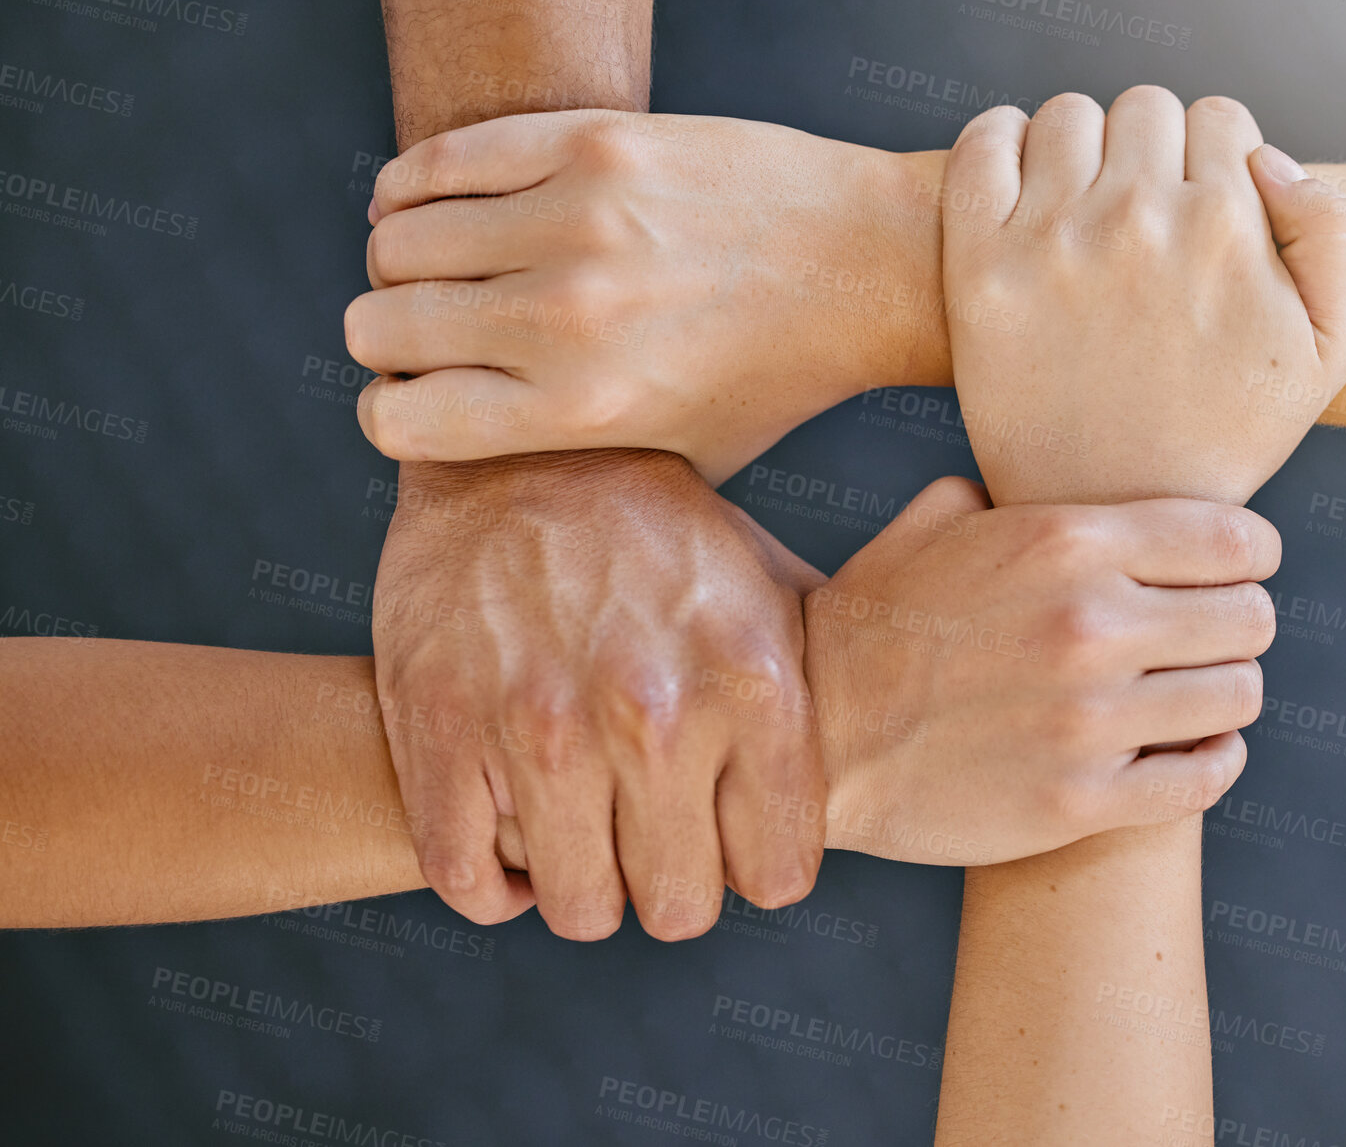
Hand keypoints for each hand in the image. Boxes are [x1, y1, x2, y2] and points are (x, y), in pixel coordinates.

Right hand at [344, 111, 950, 482]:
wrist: (865, 265)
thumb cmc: (772, 377)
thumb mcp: (680, 459)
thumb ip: (572, 465)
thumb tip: (459, 440)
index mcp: (580, 411)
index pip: (397, 419)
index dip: (395, 411)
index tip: (424, 394)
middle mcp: (565, 318)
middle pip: (378, 325)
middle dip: (388, 336)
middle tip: (429, 328)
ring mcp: (576, 221)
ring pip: (394, 237)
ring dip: (402, 258)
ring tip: (442, 264)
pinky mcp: (592, 142)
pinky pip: (440, 158)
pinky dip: (412, 184)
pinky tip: (430, 201)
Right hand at [373, 449, 826, 939]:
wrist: (522, 450)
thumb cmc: (663, 535)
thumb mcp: (771, 587)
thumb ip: (827, 685)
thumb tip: (891, 755)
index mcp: (754, 677)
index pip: (777, 874)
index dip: (754, 864)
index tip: (731, 836)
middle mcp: (655, 708)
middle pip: (679, 908)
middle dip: (672, 882)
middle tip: (654, 834)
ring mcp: (541, 720)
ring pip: (579, 910)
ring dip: (585, 883)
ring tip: (588, 829)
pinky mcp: (440, 723)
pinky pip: (471, 882)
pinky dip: (496, 884)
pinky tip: (517, 840)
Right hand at [798, 478, 1279, 864]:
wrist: (813, 737)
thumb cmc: (873, 623)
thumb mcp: (932, 524)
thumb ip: (1010, 490)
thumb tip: (1046, 478)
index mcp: (1064, 541)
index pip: (1234, 540)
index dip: (1248, 556)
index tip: (1235, 571)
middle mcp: (1089, 623)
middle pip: (1251, 619)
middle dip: (1234, 625)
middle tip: (1201, 638)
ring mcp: (1089, 718)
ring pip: (1239, 696)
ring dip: (1222, 695)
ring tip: (1190, 693)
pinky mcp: (1080, 799)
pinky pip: (1208, 776)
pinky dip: (1212, 760)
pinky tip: (1187, 747)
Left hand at [940, 88, 1345, 506]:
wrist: (1106, 512)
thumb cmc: (1220, 438)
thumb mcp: (1329, 353)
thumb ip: (1334, 233)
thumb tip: (1266, 156)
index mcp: (1224, 226)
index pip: (1219, 117)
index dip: (1212, 160)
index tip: (1193, 211)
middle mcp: (1137, 218)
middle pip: (1146, 107)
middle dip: (1150, 151)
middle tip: (1137, 216)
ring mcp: (1051, 237)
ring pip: (1069, 115)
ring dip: (1079, 147)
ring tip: (1080, 208)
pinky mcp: (979, 264)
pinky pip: (984, 143)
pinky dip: (1000, 141)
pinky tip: (1018, 183)